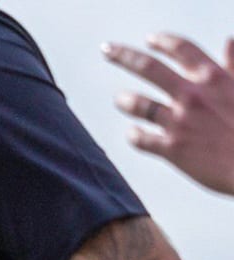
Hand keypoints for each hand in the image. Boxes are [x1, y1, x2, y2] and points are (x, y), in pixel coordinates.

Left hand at [106, 34, 233, 194]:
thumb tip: (229, 41)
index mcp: (213, 78)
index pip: (182, 49)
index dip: (163, 42)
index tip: (149, 40)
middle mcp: (192, 95)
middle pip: (149, 67)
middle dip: (123, 56)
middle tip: (107, 50)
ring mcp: (179, 122)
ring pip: (138, 104)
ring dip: (125, 100)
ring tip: (120, 99)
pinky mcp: (172, 149)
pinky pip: (140, 139)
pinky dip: (133, 135)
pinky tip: (133, 133)